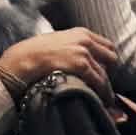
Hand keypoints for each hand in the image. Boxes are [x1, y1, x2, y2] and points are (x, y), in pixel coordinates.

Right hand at [0, 27, 117, 107]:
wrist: (24, 59)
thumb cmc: (35, 53)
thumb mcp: (58, 43)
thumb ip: (72, 47)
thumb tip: (81, 60)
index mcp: (81, 33)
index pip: (107, 46)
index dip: (108, 62)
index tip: (105, 73)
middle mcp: (85, 40)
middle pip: (112, 58)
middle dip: (110, 73)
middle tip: (104, 87)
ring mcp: (84, 51)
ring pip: (106, 73)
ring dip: (106, 88)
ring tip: (105, 100)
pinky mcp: (81, 64)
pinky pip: (99, 81)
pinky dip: (102, 93)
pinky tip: (101, 101)